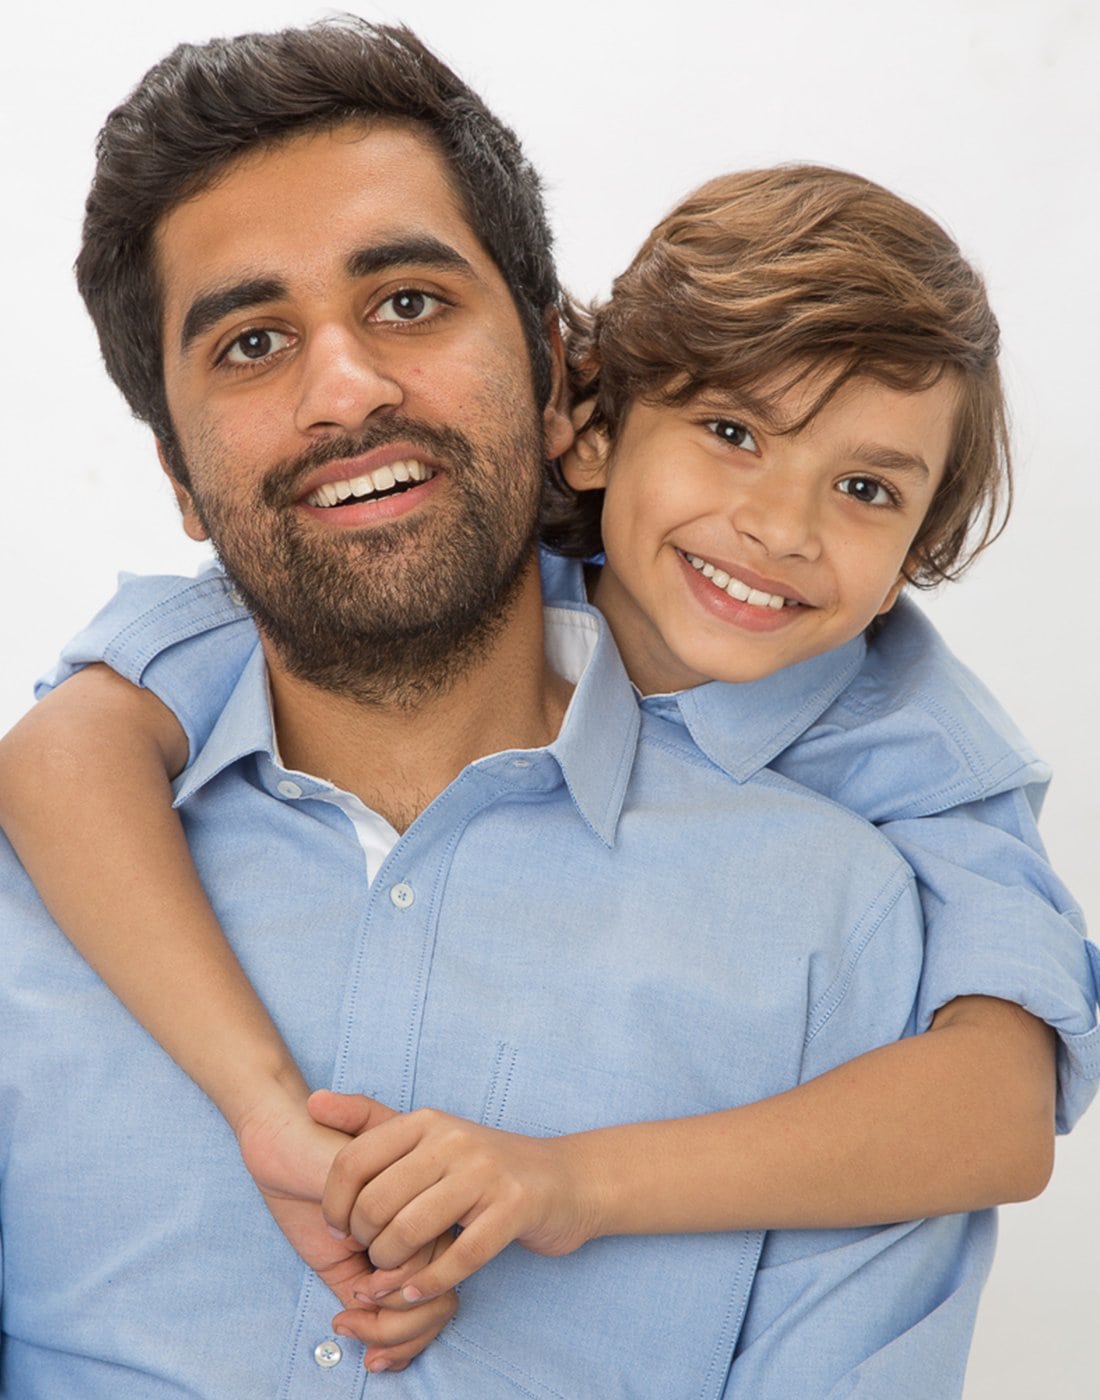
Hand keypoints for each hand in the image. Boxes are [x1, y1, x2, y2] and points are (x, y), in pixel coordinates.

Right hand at [236, 1093, 456, 1371]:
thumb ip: (365, 1294)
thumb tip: (382, 1346)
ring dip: (388, 1318)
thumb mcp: (336, 1259)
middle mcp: (424, 1218)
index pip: (436, 1301)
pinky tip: (354, 1283)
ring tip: (351, 1311)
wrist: (281, 1137)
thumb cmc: (305, 1192)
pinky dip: (382, 1291)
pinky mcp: (405, 1192)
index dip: (408, 1338)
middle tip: (356, 1334)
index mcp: (411, 1233)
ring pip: (429, 1288)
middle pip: (440, 1301)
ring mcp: (419, 1203)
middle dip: (398, 1336)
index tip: (372, 1356)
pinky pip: (413, 1263)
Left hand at [309, 1090, 598, 1304]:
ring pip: (410, 1233)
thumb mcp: (426, 1133)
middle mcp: (453, 1139)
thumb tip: (312, 1102)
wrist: (564, 1179)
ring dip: (390, 1268)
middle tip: (369, 1256)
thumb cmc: (482, 1164)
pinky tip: (417, 1290)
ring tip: (390, 1274)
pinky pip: (457, 1259)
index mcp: (426, 1120)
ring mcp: (486, 1173)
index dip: (333, 1205)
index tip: (337, 1229)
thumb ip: (368, 1121)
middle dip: (364, 1243)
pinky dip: (428, 1283)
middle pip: (376, 1203)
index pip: (353, 1161)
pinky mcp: (514, 1209)